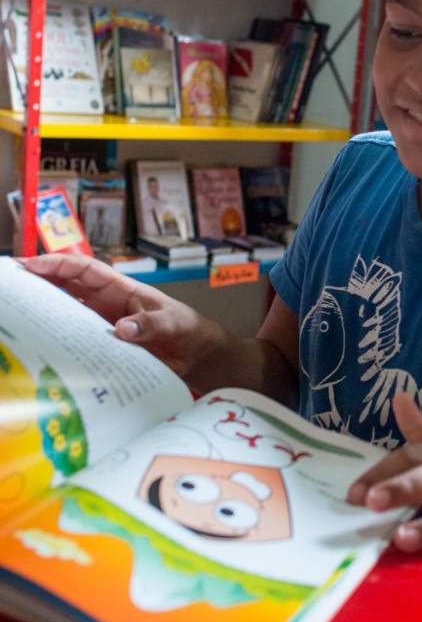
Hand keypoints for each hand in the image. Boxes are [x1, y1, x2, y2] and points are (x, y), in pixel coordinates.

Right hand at [22, 254, 226, 381]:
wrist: (201, 357)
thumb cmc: (190, 332)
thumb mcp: (175, 325)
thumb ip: (151, 325)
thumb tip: (122, 329)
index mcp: (124, 289)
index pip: (85, 270)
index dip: (58, 264)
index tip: (32, 265)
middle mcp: (109, 304)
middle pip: (68, 286)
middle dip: (40, 281)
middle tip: (11, 284)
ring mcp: (104, 324)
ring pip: (67, 311)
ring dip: (44, 308)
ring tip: (17, 312)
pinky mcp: (106, 346)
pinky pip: (77, 337)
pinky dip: (59, 337)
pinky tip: (40, 343)